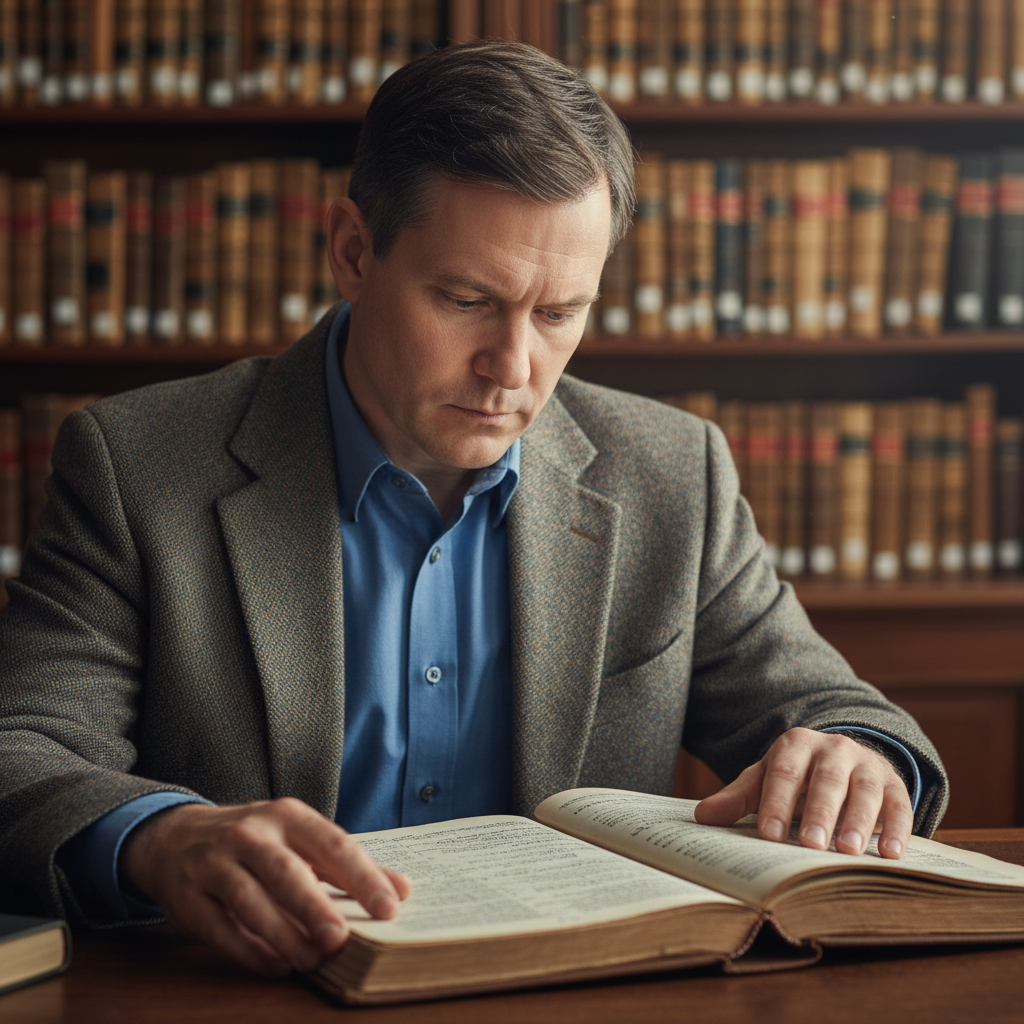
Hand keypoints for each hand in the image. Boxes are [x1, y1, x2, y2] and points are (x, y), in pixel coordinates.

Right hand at [120, 798, 412, 976]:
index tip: (390, 907)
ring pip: (250, 900)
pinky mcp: (187, 897)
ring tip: (311, 960)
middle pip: (286, 871)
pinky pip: (220, 927)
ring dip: (283, 934)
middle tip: (340, 939)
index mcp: (288, 816)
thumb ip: (349, 866)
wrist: (177, 836)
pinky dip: (250, 950)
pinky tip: (276, 966)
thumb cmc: (257, 843)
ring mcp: (214, 863)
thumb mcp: (302, 841)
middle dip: (314, 906)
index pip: (332, 844)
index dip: (362, 876)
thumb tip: (403, 889)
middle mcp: (250, 834)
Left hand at [693, 728, 911, 858]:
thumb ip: (738, 797)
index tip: (768, 835)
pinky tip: (890, 854)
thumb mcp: (765, 780)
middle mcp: (834, 749)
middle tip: (810, 844)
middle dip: (819, 811)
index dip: (776, 802)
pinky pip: (899, 804)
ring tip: (848, 851)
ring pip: (865, 790)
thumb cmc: (797, 777)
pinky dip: (897, 828)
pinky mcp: (894, 784)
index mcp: (796, 745)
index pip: (784, 772)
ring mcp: (866, 765)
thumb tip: (702, 816)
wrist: (843, 759)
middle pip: (826, 779)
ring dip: (859, 820)